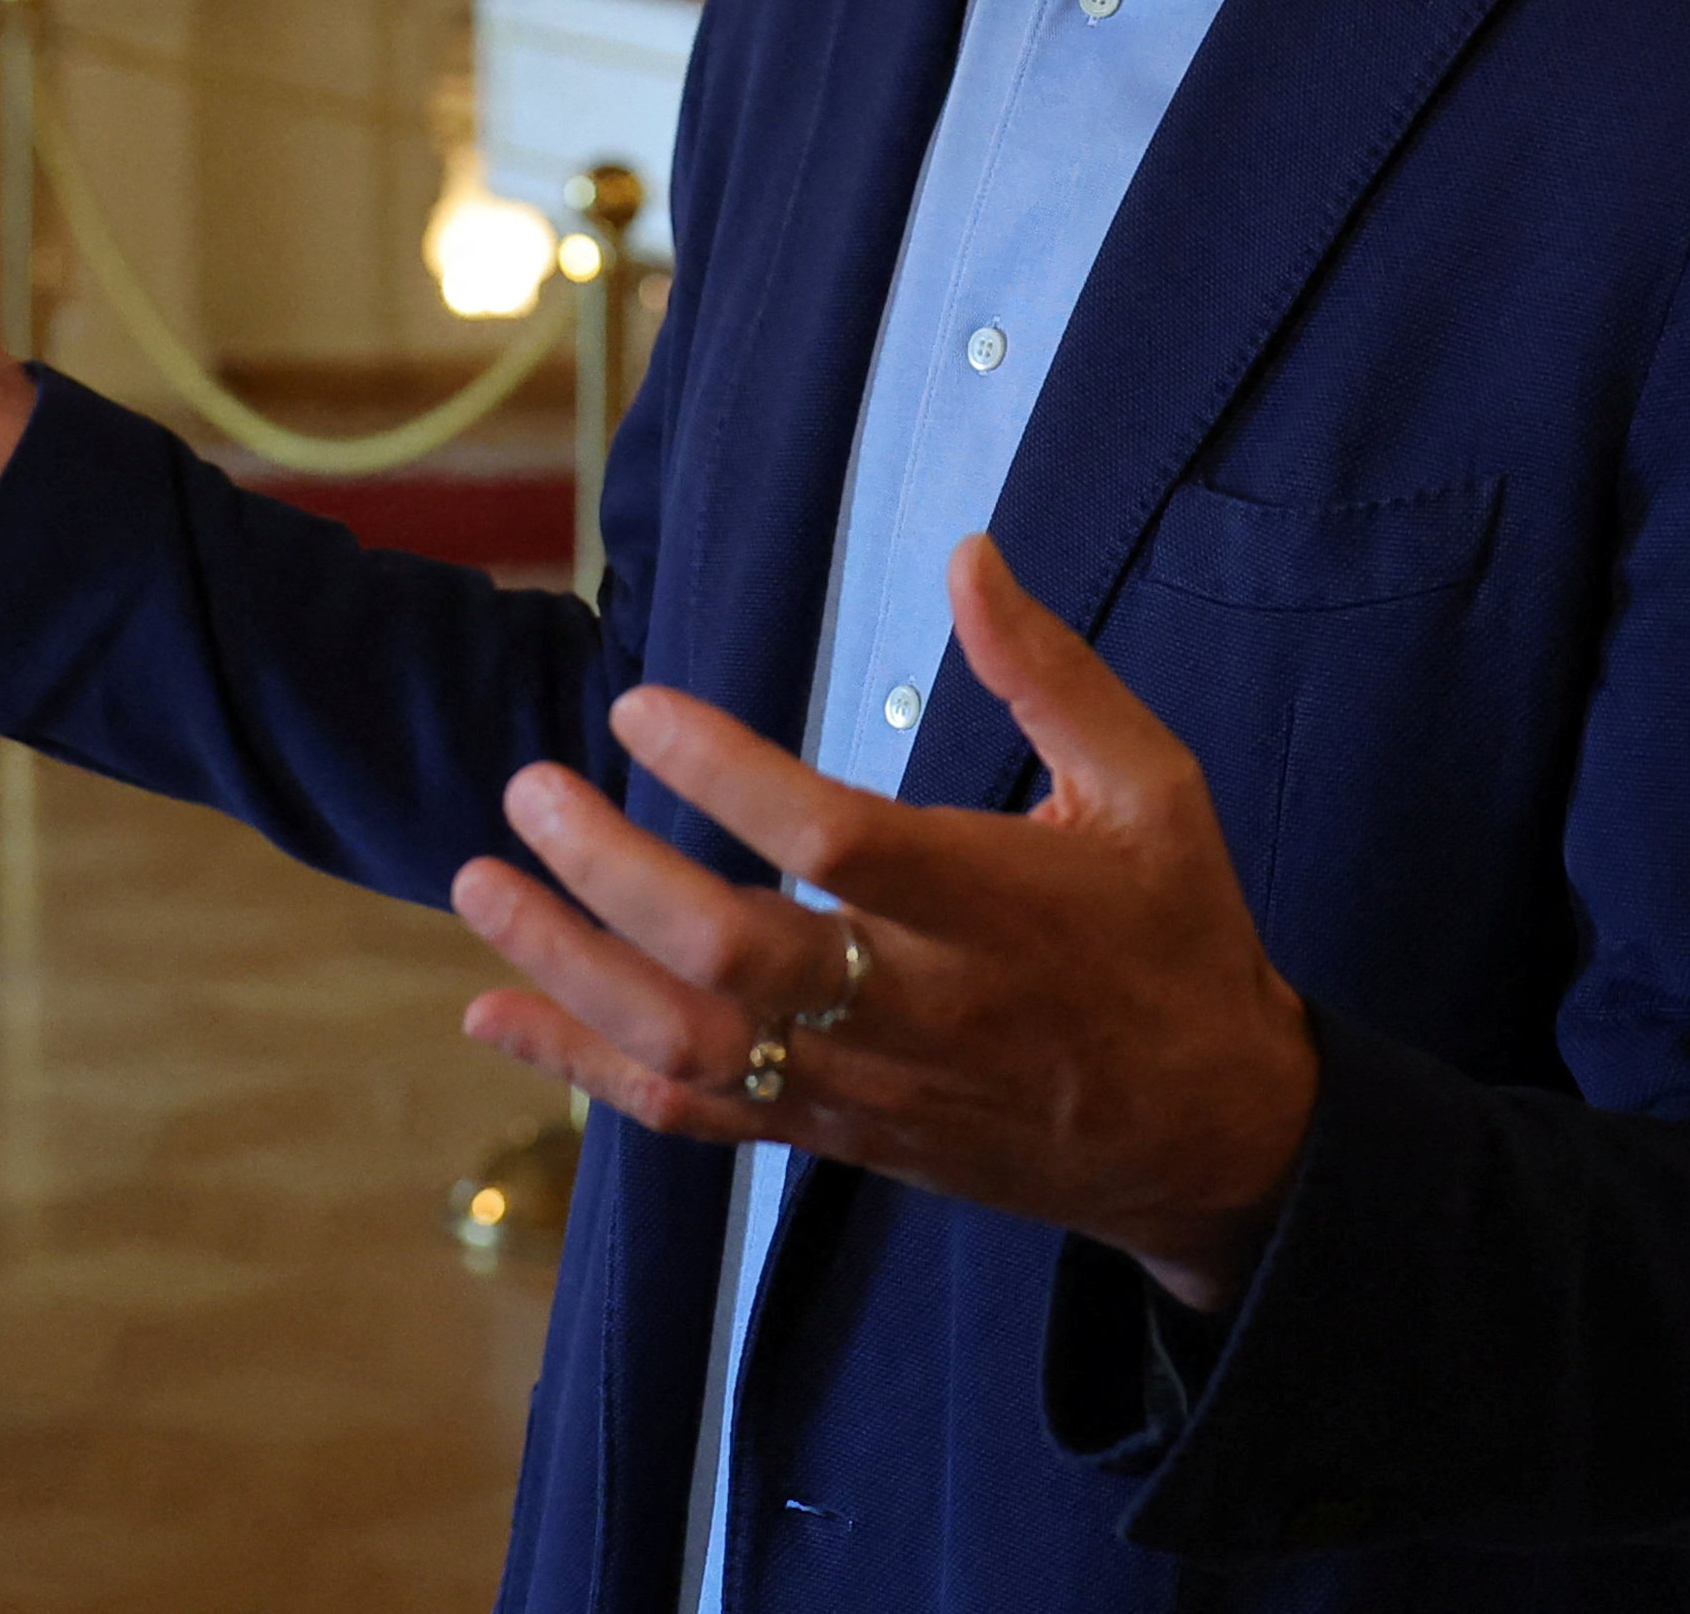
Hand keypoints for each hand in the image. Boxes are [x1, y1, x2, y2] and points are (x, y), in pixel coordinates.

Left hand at [452, 534, 1319, 1310]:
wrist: (1211, 1136)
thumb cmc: (1176, 935)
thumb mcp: (1151, 787)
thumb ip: (1051, 674)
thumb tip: (971, 554)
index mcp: (994, 906)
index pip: (835, 843)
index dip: (725, 773)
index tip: (639, 709)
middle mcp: (919, 1006)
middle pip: (735, 957)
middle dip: (611, 876)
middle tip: (528, 789)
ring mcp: (868, 1086)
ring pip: (692, 1048)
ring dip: (570, 971)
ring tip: (478, 884)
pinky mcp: (840, 1136)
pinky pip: (695, 1117)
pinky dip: (583, 1069)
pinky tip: (498, 1013)